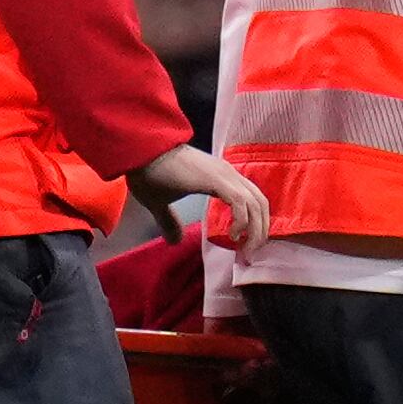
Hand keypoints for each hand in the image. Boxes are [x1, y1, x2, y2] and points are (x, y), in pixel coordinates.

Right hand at [126, 144, 269, 251]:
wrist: (141, 151)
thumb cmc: (148, 172)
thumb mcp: (159, 202)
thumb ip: (169, 220)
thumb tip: (174, 241)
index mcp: (220, 177)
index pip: (252, 199)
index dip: (254, 222)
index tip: (243, 244)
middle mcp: (228, 174)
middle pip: (261, 204)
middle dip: (260, 231)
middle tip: (249, 252)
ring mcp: (224, 175)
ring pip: (256, 204)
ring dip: (256, 230)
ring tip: (245, 249)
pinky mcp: (217, 180)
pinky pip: (241, 203)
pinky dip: (242, 222)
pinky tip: (232, 236)